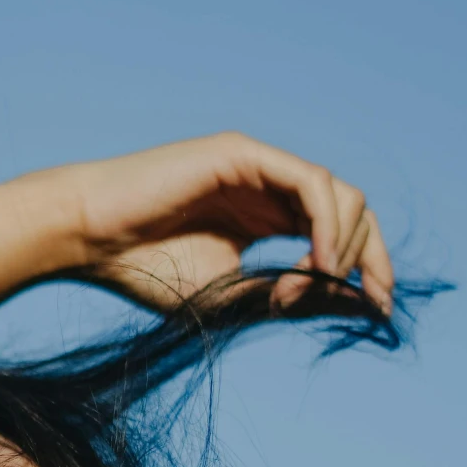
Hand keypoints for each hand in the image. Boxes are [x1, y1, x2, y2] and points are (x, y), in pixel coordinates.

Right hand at [71, 134, 393, 315]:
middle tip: (347, 302)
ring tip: (321, 281)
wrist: (86, 240)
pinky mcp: (244, 154)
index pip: (342, 234)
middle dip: (370, 259)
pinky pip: (312, 183)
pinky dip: (328, 223)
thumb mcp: (232, 297)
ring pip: (343, 194)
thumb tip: (357, 305)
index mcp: (267, 218)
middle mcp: (270, 187)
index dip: (369, 270)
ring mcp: (259, 166)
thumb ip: (291, 296)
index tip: (380, 312)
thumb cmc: (143, 270)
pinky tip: (318, 260)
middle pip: (356, 212)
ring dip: (349, 244)